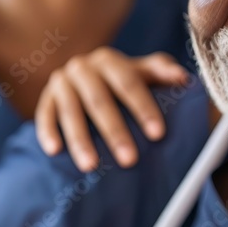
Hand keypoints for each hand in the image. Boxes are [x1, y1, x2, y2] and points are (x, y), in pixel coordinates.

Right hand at [35, 48, 189, 171]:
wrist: (85, 80)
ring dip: (80, 139)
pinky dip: (47, 133)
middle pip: (99, 99)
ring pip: (70, 111)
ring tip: (91, 166)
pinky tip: (54, 152)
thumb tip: (184, 78)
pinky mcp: (46, 99)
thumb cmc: (122, 82)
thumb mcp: (142, 73)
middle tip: (129, 160)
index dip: (143, 108)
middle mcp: (82, 67)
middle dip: (114, 131)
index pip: (129, 82)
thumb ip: (161, 71)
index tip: (158, 134)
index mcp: (109, 60)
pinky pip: (44, 116)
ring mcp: (61, 83)